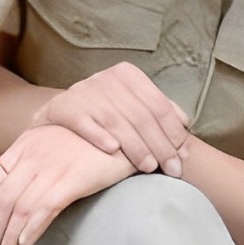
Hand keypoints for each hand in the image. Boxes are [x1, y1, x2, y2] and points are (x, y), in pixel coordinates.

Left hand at [0, 124, 135, 244]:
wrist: (118, 126)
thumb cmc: (84, 139)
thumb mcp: (48, 143)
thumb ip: (27, 163)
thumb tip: (6, 195)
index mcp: (22, 146)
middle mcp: (32, 155)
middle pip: (1, 200)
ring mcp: (52, 166)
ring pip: (19, 207)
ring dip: (7, 237)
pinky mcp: (73, 178)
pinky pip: (45, 207)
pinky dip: (32, 228)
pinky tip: (25, 243)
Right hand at [29, 61, 189, 175]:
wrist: (58, 114)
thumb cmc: (103, 112)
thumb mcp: (130, 103)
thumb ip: (157, 110)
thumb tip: (185, 122)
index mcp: (127, 74)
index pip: (158, 105)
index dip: (174, 133)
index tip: (183, 157)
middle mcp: (106, 78)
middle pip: (141, 116)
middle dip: (161, 146)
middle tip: (172, 170)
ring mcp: (85, 92)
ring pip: (117, 122)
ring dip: (136, 147)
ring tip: (148, 168)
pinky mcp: (65, 107)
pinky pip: (85, 123)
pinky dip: (99, 136)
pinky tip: (112, 150)